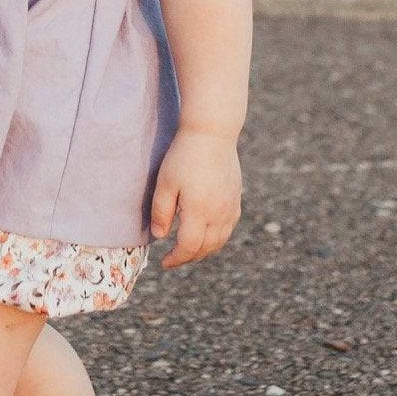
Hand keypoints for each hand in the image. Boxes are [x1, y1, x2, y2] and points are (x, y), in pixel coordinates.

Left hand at [150, 127, 241, 266]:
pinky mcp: (235, 199)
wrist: (212, 132)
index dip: (176, 259)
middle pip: (205, 248)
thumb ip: (161, 212)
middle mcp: (218, 213)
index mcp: (199, 211)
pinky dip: (217, 238)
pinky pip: (228, 228)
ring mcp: (230, 206)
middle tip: (174, 259)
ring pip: (220, 241)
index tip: (164, 263)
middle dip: (189, 258)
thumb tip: (161, 236)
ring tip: (189, 250)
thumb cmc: (184, 156)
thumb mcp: (165, 183)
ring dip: (204, 251)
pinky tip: (206, 235)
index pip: (189, 247)